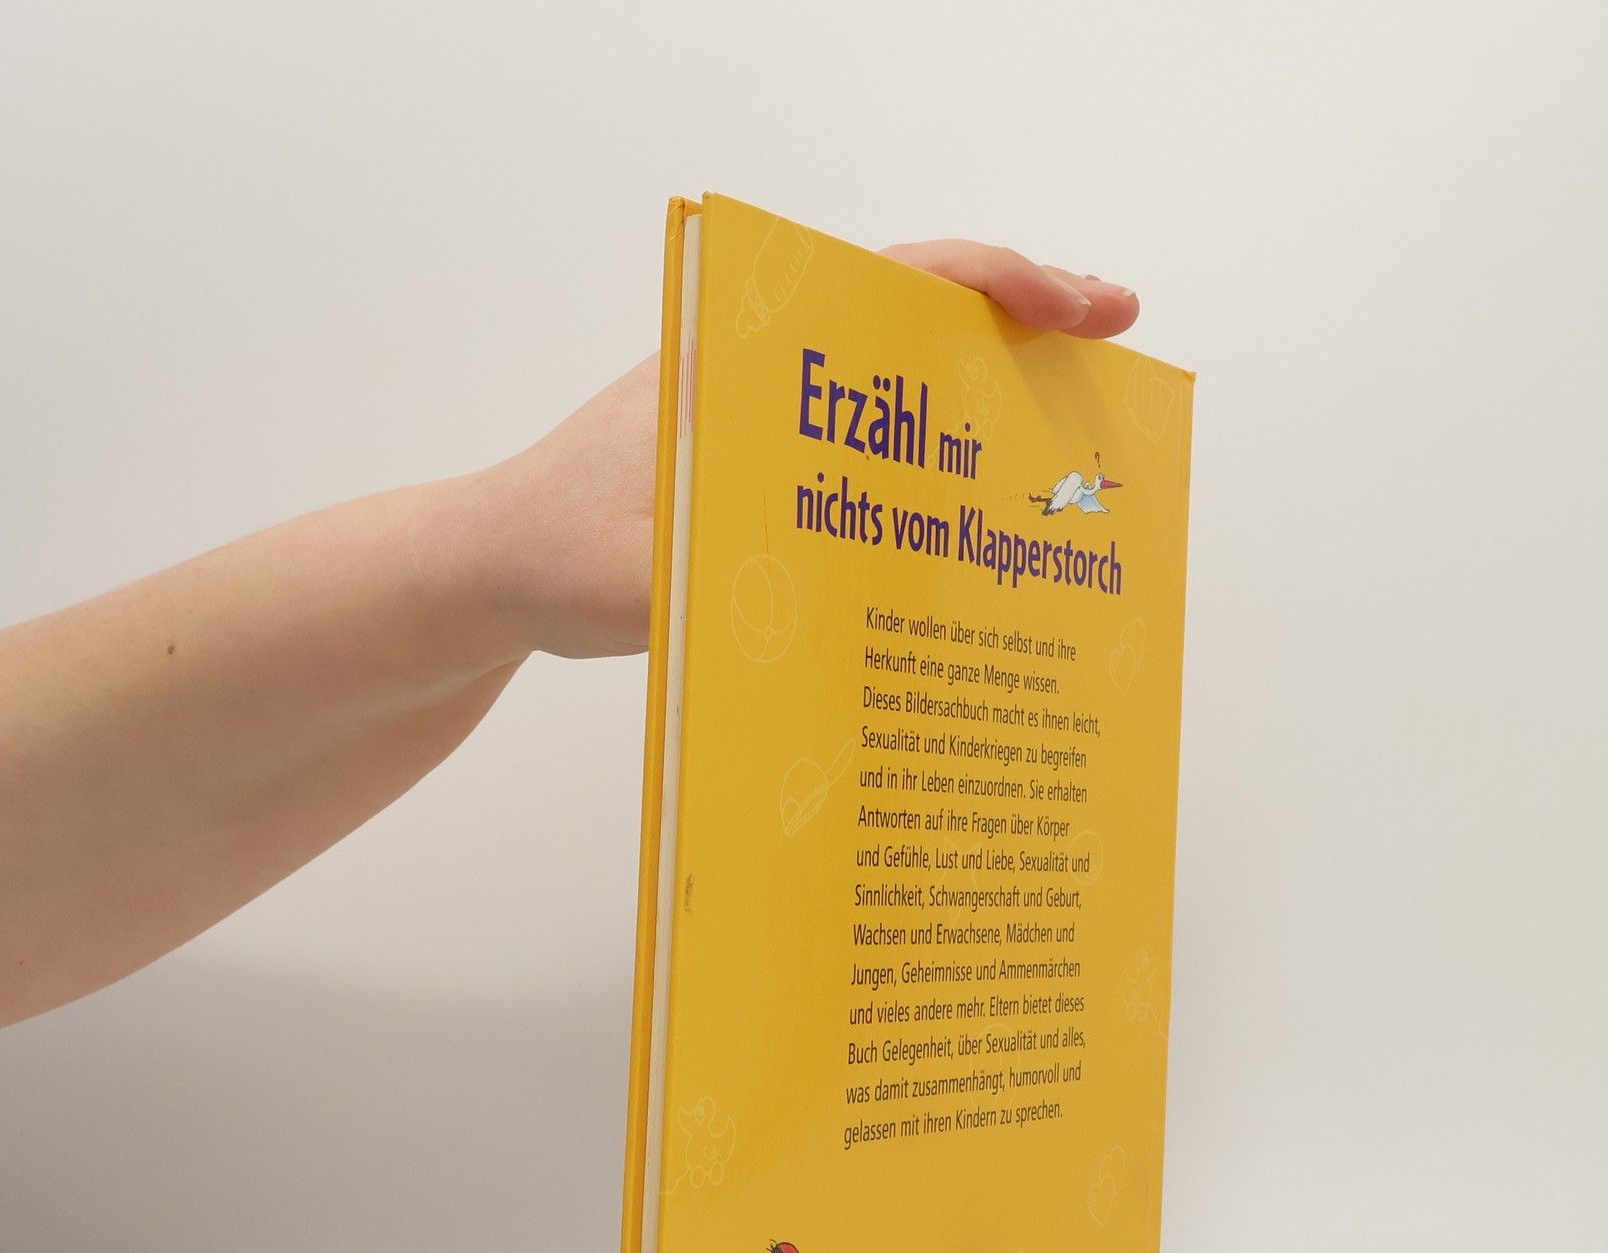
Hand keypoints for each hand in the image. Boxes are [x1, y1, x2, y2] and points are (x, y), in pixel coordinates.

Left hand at [470, 241, 1139, 661]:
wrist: (489, 571)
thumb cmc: (551, 551)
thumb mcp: (639, 575)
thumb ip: (726, 586)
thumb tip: (838, 613)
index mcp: (747, 356)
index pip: (895, 284)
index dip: (999, 284)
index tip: (1079, 307)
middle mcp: (768, 373)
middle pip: (919, 323)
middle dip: (1026, 327)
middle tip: (1117, 348)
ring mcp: (768, 422)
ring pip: (902, 388)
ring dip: (988, 399)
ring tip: (1075, 436)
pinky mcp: (762, 476)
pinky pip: (871, 453)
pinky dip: (935, 463)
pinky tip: (980, 518)